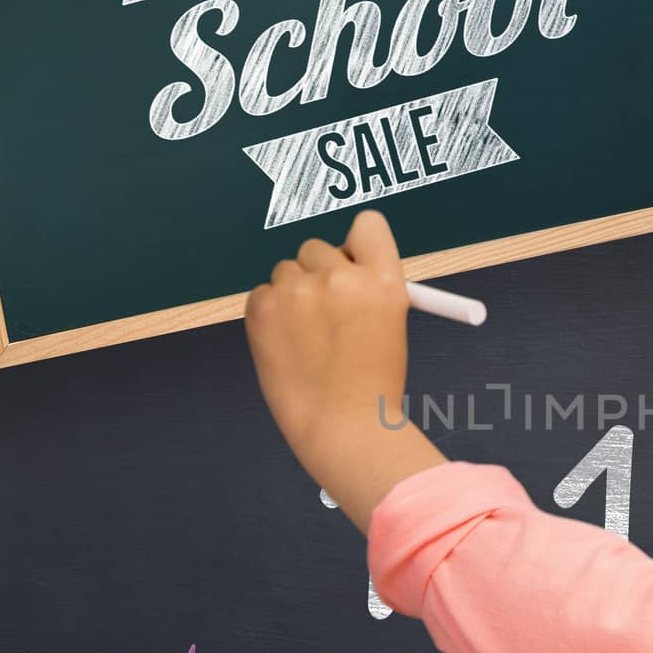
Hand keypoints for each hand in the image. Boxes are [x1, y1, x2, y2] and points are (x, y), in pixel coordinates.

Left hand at [244, 209, 447, 533]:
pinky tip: (288, 347)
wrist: (342, 427)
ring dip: (293, 294)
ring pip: (287, 270)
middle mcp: (342, 276)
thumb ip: (366, 289)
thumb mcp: (390, 326)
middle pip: (319, 247)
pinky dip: (270, 315)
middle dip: (320, 273)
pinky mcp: (263, 306)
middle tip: (326, 314)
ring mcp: (299, 290)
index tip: (352, 264)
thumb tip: (342, 266)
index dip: (358, 244)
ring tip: (308, 340)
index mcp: (384, 280)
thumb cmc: (372, 385)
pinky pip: (262, 294)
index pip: (368, 225)